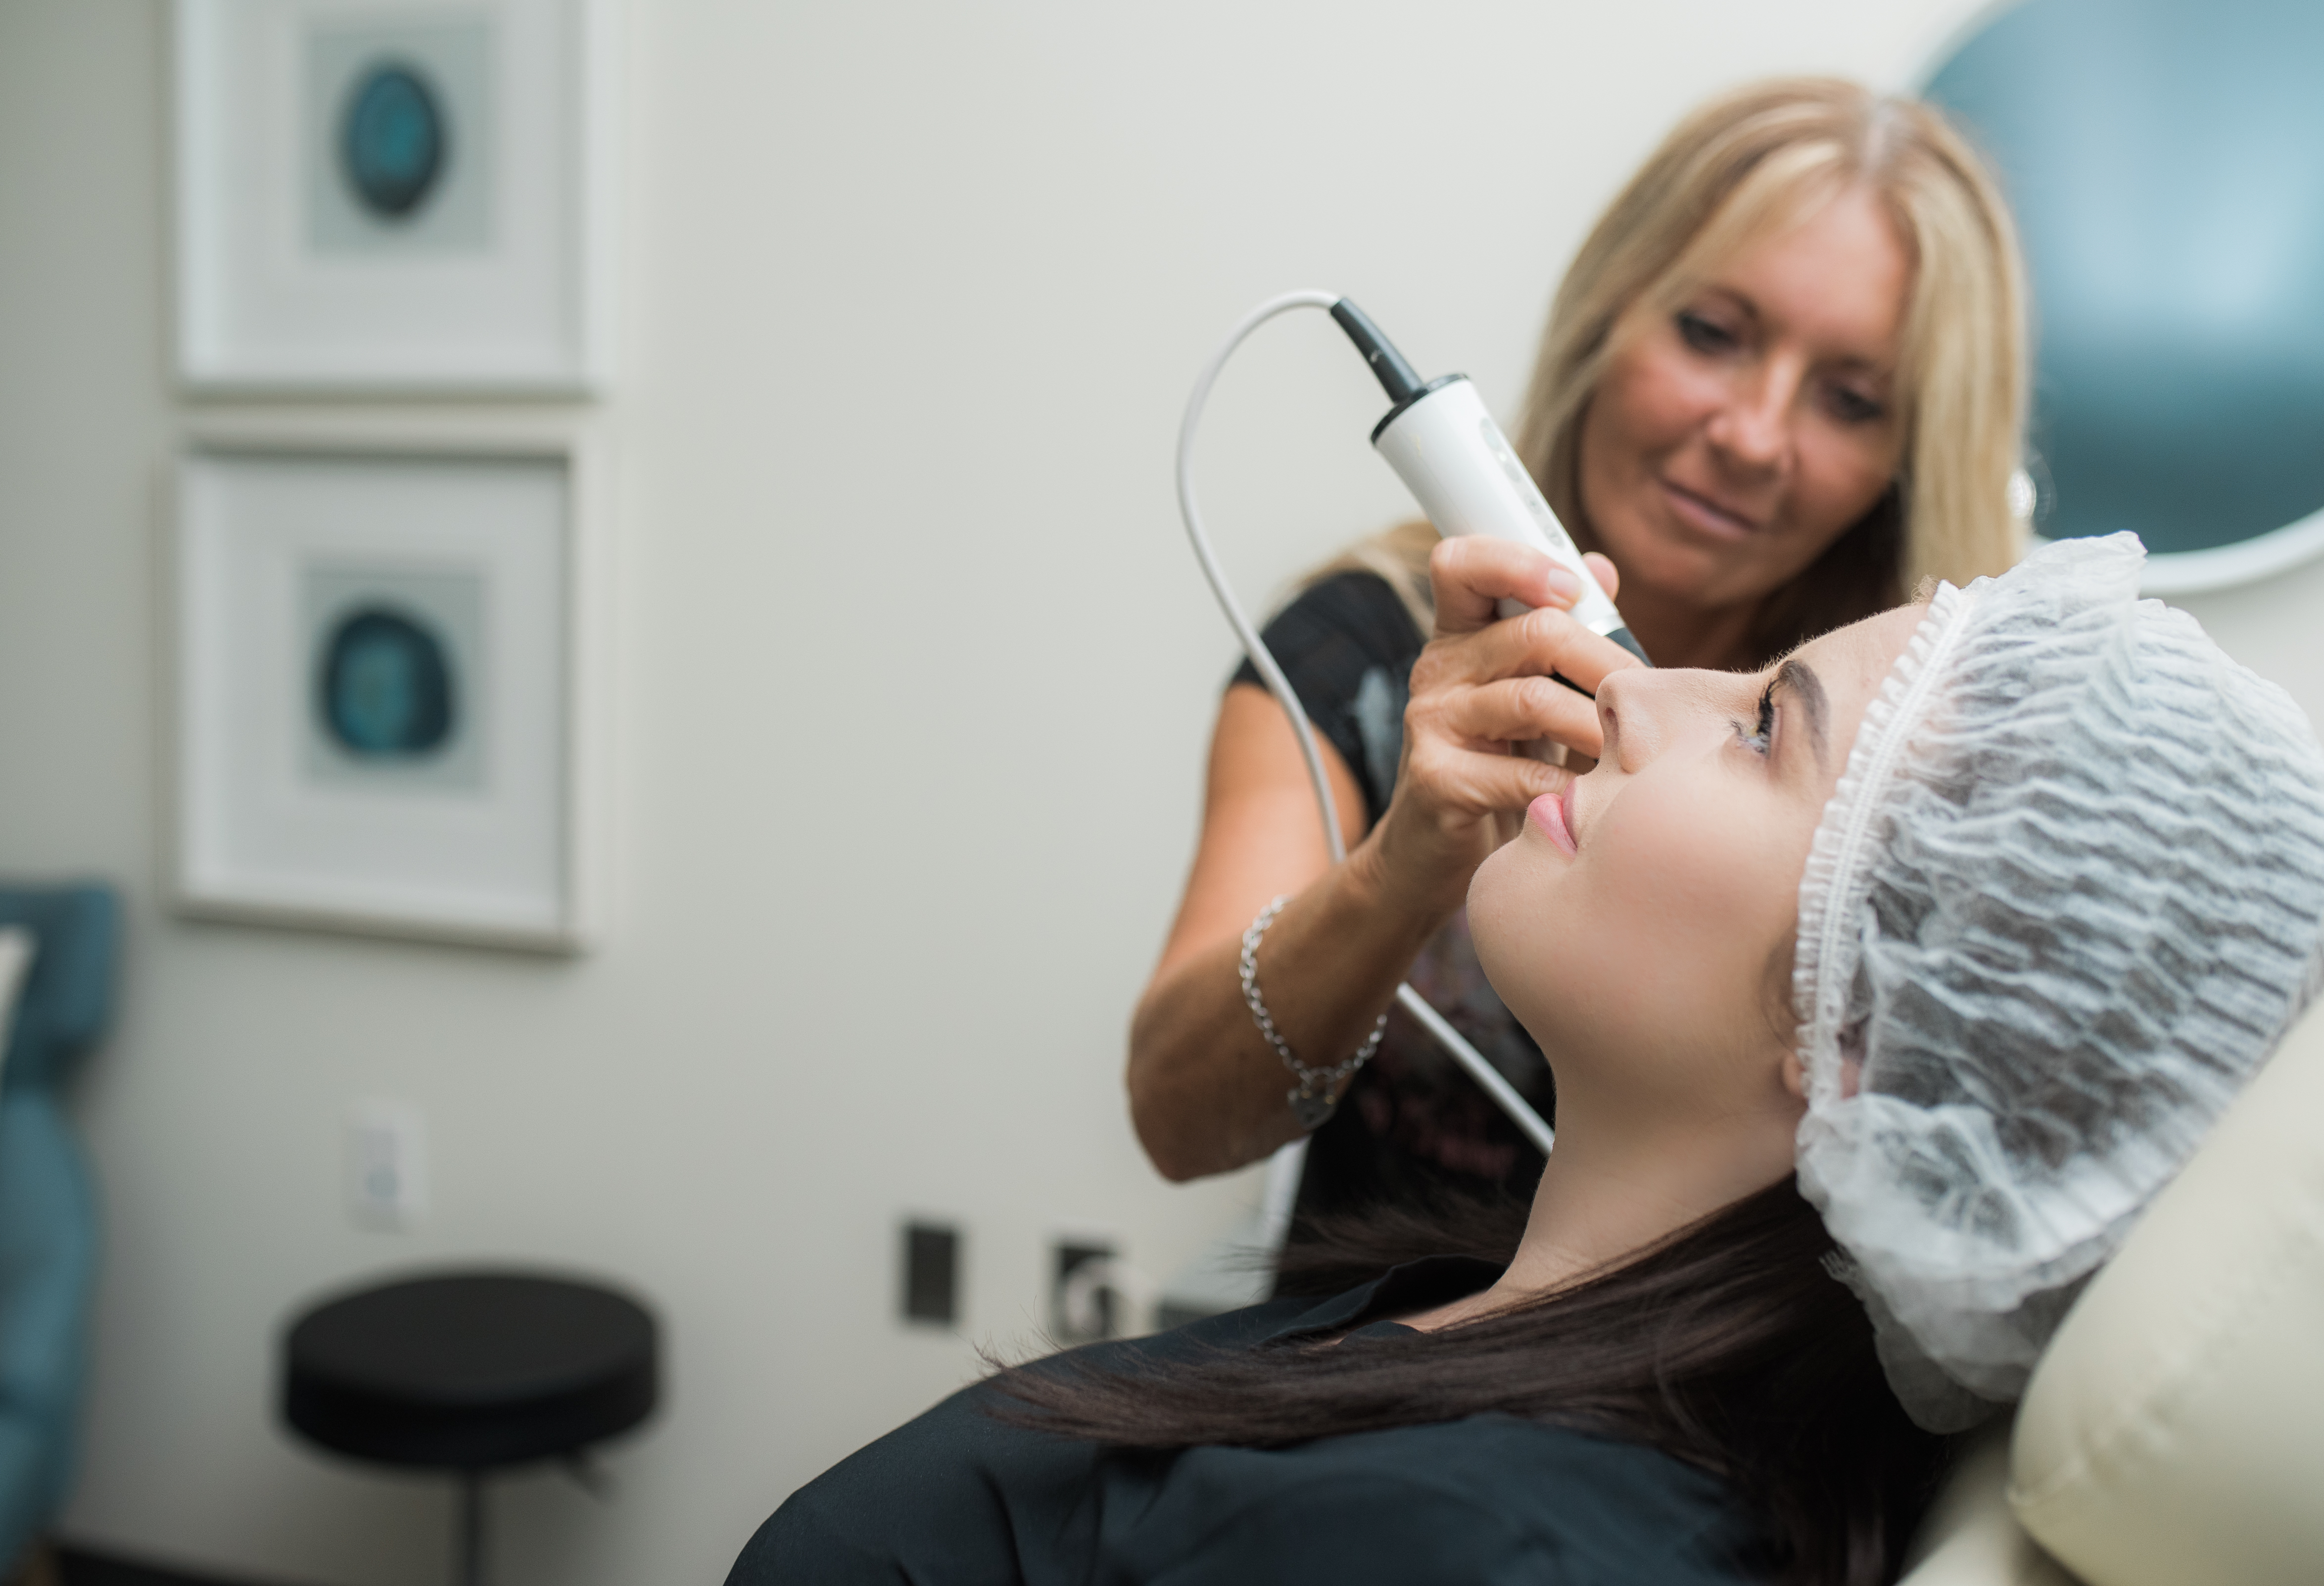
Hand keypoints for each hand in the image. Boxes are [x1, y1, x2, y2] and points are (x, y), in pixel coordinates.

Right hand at [1353, 536, 1640, 920]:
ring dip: (1597, 727)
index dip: (1519, 562)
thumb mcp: (1527, 689)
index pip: (1462, 563)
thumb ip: (1562, 632)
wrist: (1434, 850)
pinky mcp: (1436, 780)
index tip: (1575, 592)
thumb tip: (1601, 569)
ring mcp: (1432, 724)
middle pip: (1531, 632)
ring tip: (1635, 751)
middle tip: (1646, 699)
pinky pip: (1517, 773)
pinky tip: (1588, 797)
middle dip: (1605, 662)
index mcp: (1459, 634)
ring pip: (1531, 700)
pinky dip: (1565, 785)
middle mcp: (1438, 669)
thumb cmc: (1498, 761)